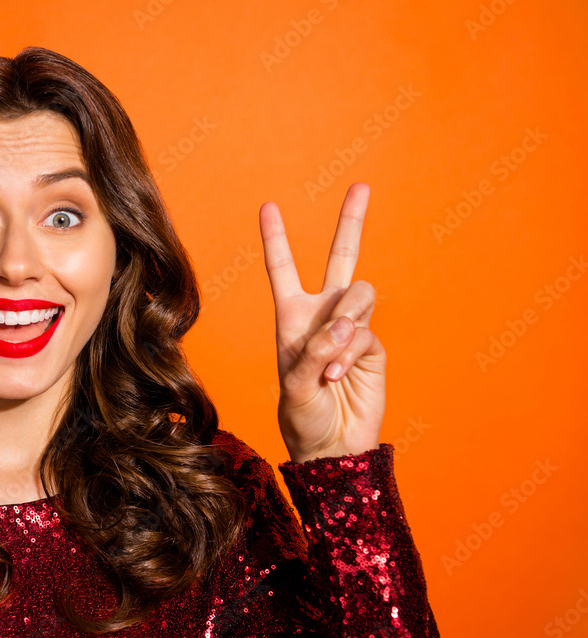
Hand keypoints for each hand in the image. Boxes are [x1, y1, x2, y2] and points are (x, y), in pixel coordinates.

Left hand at [257, 183, 385, 463]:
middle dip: (351, 221)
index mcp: (292, 318)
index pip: (283, 270)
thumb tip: (347, 324)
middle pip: (341, 258)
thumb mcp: (294, 385)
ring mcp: (352, 329)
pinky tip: (339, 377)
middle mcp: (323, 316)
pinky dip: (350, 352)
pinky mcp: (373, 346)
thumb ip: (315, 350)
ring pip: (358, 294)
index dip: (276, 239)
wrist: (332, 447)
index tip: (269, 206)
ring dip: (344, 325)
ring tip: (330, 363)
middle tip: (362, 185)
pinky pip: (366, 331)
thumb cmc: (302, 418)